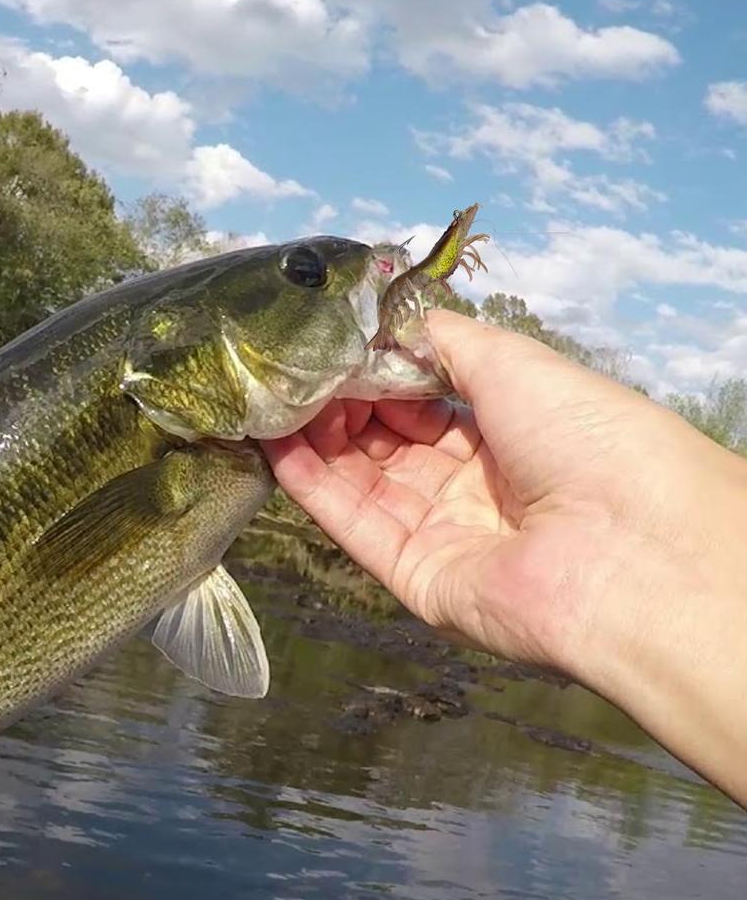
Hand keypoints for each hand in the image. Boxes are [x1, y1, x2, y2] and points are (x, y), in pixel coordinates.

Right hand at [263, 310, 746, 803]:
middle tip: (293, 372)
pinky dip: (313, 486)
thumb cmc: (586, 437)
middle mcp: (474, 485)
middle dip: (339, 404)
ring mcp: (444, 533)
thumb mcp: (514, 363)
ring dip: (316, 440)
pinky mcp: (416, 576)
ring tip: (271, 400)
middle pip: (387, 440)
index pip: (423, 400)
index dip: (375, 373)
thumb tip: (391, 324)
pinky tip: (277, 446)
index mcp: (509, 433)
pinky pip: (356, 524)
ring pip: (362, 481)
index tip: (329, 346)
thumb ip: (445, 341)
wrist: (628, 547)